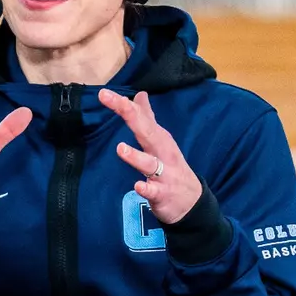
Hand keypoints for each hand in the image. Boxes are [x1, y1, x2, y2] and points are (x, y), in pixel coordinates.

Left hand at [99, 89, 202, 223]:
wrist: (191, 201)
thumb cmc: (170, 166)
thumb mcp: (161, 140)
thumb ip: (148, 118)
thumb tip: (139, 95)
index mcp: (158, 138)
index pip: (140, 117)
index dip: (122, 105)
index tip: (104, 93)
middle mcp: (162, 152)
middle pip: (147, 132)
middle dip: (132, 117)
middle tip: (117, 103)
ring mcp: (163, 174)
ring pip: (149, 163)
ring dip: (136, 156)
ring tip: (120, 148)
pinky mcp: (162, 194)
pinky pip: (153, 191)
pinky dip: (146, 189)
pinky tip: (137, 186)